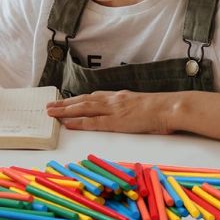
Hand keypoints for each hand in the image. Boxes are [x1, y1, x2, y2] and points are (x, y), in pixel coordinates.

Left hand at [45, 90, 175, 134]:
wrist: (171, 107)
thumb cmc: (162, 109)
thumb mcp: (143, 104)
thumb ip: (131, 107)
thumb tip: (129, 112)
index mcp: (119, 96)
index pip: (93, 97)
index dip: (78, 99)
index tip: (65, 101)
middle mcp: (112, 100)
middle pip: (83, 101)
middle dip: (65, 103)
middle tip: (49, 106)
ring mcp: (113, 110)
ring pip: (83, 108)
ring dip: (65, 110)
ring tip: (51, 112)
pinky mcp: (116, 121)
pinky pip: (93, 122)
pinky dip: (78, 122)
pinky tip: (67, 123)